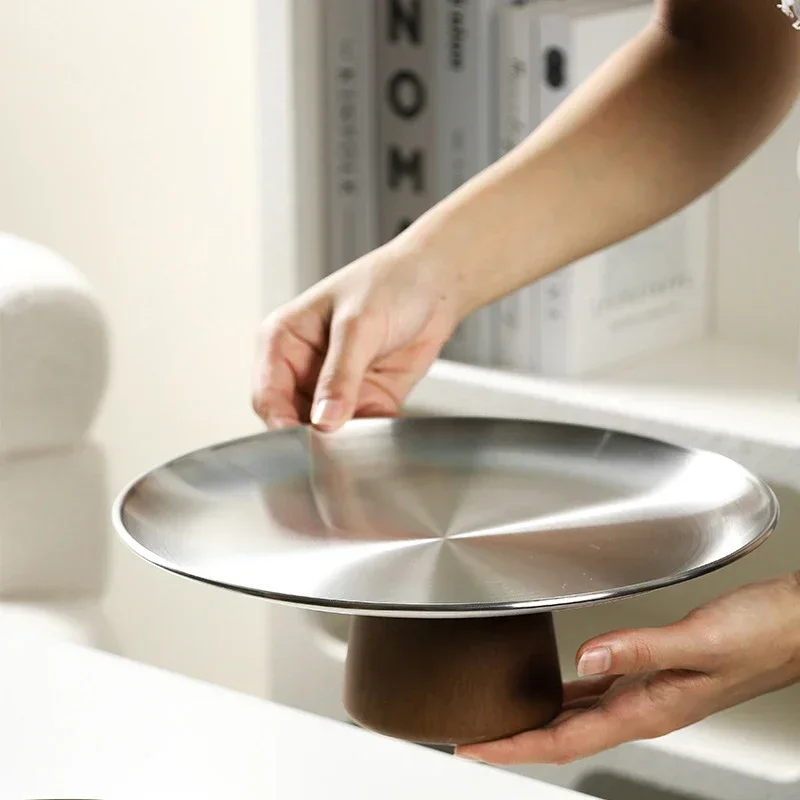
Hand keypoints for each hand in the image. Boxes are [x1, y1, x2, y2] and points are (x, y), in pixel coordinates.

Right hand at [252, 240, 457, 430]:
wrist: (438, 282)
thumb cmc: (391, 282)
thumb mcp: (360, 325)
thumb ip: (340, 375)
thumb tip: (324, 419)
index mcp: (283, 340)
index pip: (267, 395)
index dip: (282, 422)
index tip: (308, 440)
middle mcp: (303, 367)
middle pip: (293, 420)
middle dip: (315, 436)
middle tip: (338, 445)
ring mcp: (334, 386)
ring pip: (327, 431)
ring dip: (346, 440)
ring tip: (365, 438)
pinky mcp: (366, 399)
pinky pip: (362, 430)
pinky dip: (373, 435)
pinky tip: (387, 432)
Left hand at [456, 572, 799, 764]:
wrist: (796, 627)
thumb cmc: (762, 636)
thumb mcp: (698, 642)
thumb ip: (640, 649)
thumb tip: (586, 657)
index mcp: (648, 710)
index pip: (565, 738)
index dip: (516, 746)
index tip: (476, 746)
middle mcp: (644, 708)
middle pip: (563, 733)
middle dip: (516, 739)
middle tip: (475, 734)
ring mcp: (650, 694)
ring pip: (578, 715)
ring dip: (538, 719)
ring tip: (502, 715)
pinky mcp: (656, 673)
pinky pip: (599, 691)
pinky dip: (569, 693)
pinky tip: (559, 683)